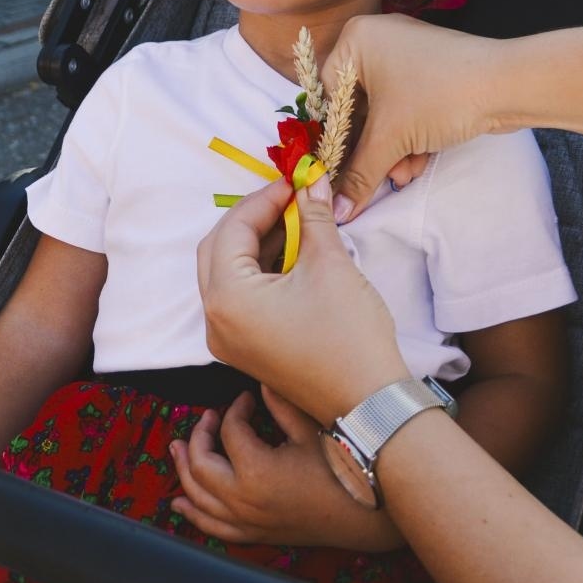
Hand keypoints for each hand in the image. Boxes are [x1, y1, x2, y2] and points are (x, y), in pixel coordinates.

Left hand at [169, 387, 404, 551]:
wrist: (366, 516)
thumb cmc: (343, 470)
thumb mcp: (311, 430)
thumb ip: (281, 403)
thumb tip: (261, 378)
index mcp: (256, 471)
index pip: (231, 431)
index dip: (236, 409)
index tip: (246, 398)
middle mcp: (243, 500)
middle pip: (202, 465)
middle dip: (200, 437)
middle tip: (208, 417)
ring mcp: (247, 521)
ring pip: (200, 497)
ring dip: (184, 471)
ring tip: (176, 449)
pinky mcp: (255, 534)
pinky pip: (213, 527)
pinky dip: (193, 514)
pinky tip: (180, 504)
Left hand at [197, 178, 407, 424]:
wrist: (368, 401)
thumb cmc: (348, 334)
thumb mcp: (330, 264)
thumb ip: (313, 217)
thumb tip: (312, 181)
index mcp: (227, 298)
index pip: (231, 229)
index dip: (263, 199)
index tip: (294, 183)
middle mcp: (215, 320)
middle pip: (218, 249)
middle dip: (252, 219)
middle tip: (290, 200)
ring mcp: (227, 339)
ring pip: (227, 273)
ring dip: (256, 244)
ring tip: (296, 222)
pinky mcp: (245, 349)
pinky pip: (239, 297)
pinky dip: (259, 271)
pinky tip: (292, 254)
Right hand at [323, 15, 502, 218]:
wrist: (507, 85)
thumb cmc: (439, 96)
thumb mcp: (390, 138)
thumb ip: (358, 175)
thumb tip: (337, 210)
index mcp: (356, 41)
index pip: (328, 96)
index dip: (332, 138)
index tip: (333, 171)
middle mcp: (378, 41)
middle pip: (358, 109)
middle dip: (369, 151)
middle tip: (368, 181)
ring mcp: (408, 55)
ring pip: (385, 114)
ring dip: (391, 151)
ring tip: (401, 175)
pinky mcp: (433, 73)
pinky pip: (408, 108)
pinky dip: (410, 137)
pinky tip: (416, 164)